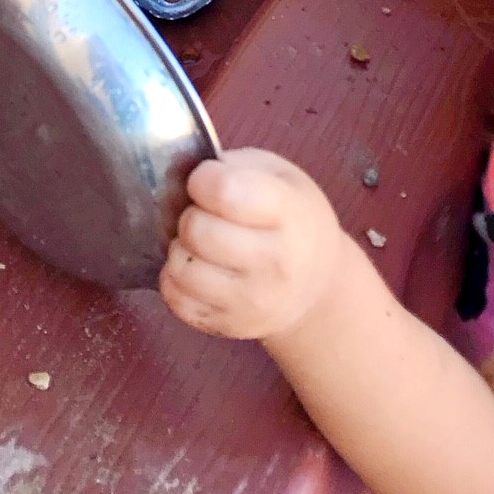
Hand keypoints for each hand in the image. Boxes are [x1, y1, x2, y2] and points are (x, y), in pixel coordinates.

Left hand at [160, 149, 344, 341]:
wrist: (318, 285)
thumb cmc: (292, 218)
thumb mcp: (279, 175)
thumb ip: (234, 167)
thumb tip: (185, 173)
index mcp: (288, 213)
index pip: (225, 192)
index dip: (203, 179)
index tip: (206, 181)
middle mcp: (274, 262)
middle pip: (198, 231)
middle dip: (190, 215)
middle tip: (203, 215)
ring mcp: (252, 301)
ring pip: (182, 270)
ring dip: (180, 249)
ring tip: (198, 244)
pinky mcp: (231, 326)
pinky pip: (177, 301)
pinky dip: (174, 281)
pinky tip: (195, 268)